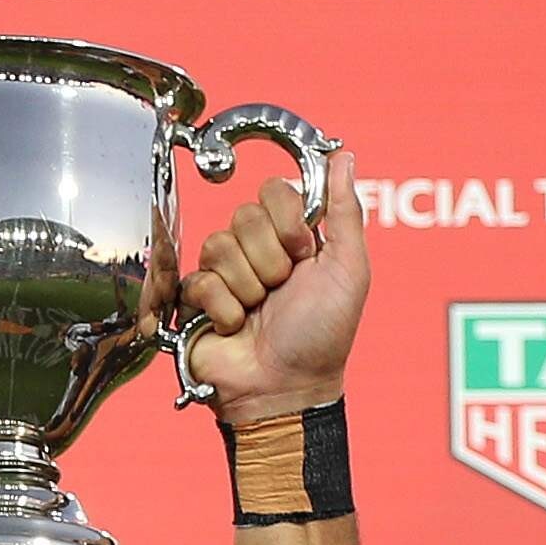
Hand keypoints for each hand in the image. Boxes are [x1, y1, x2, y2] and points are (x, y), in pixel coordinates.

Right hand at [175, 150, 362, 424]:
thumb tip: (342, 156)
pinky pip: (201, 281)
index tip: (303, 255)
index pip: (275, 191)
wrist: (286, 388)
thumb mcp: (349, 269)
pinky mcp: (196, 298)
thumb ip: (345, 210)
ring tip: (259, 314)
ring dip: (248, 288)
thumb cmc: (323, 337)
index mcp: (295, 237)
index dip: (287, 224)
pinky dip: (225, 310)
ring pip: (219, 246)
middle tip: (280, 293)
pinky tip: (235, 328)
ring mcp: (225, 273)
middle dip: (269, 261)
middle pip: (244, 216)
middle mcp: (258, 249)